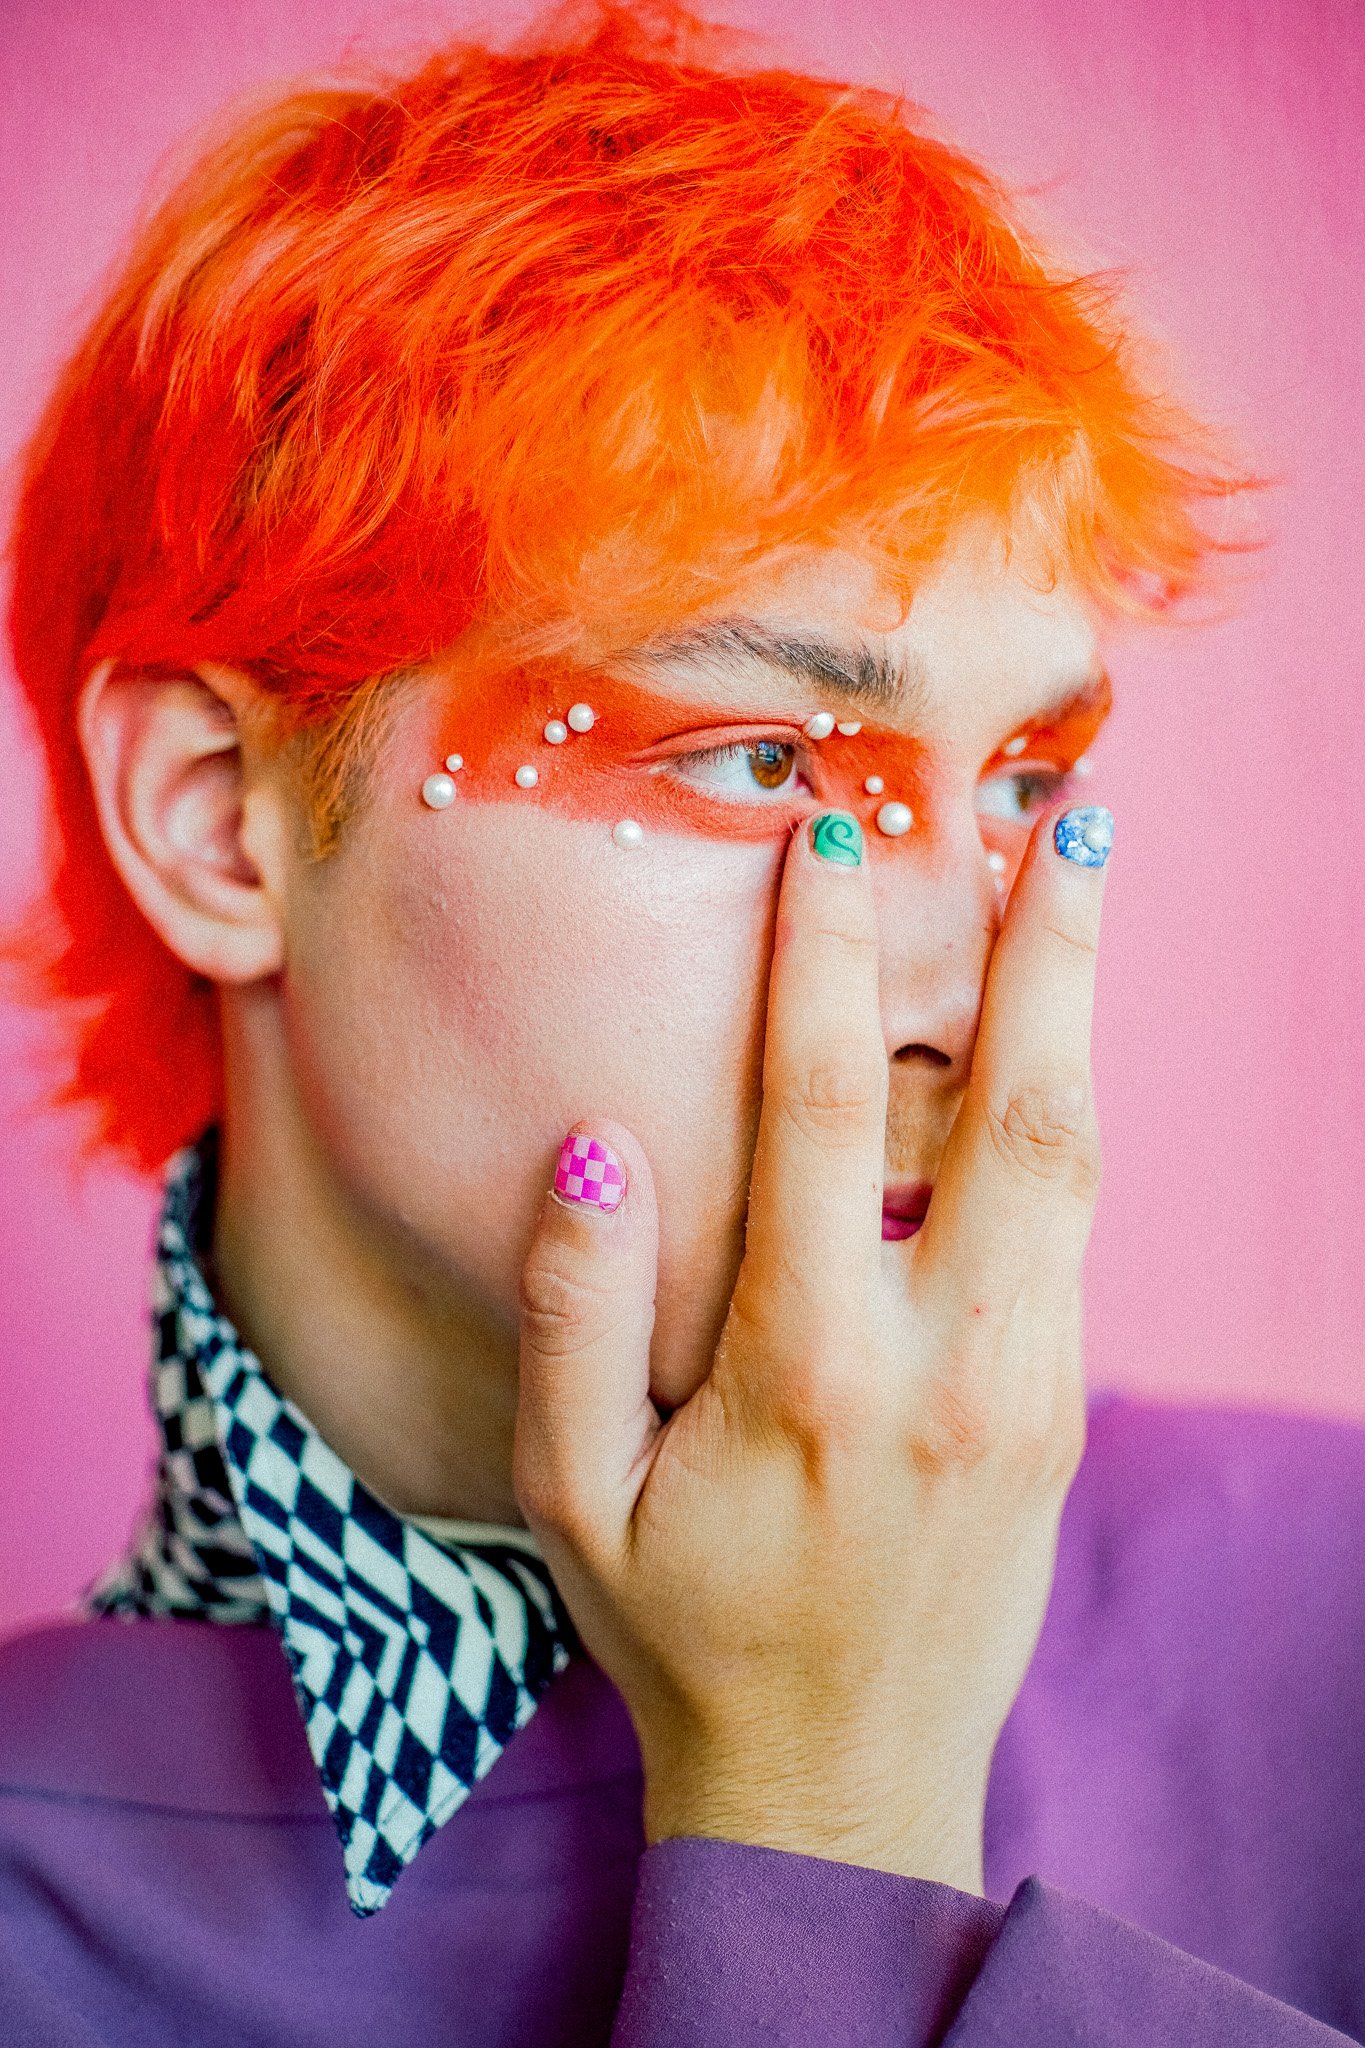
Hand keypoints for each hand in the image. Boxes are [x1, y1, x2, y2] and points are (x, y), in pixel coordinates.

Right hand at [514, 803, 1107, 1893]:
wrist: (844, 1785)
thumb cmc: (685, 1631)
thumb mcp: (572, 1495)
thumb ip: (573, 1310)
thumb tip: (599, 1141)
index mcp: (808, 1368)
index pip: (816, 1115)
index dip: (819, 966)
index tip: (826, 850)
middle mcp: (946, 1359)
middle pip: (1025, 1110)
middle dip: (1055, 947)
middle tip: (1078, 816)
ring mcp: (1029, 1383)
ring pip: (1076, 1161)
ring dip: (1079, 1013)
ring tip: (1082, 887)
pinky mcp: (1062, 1409)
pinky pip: (1071, 1231)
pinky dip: (1062, 1115)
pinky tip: (1042, 1047)